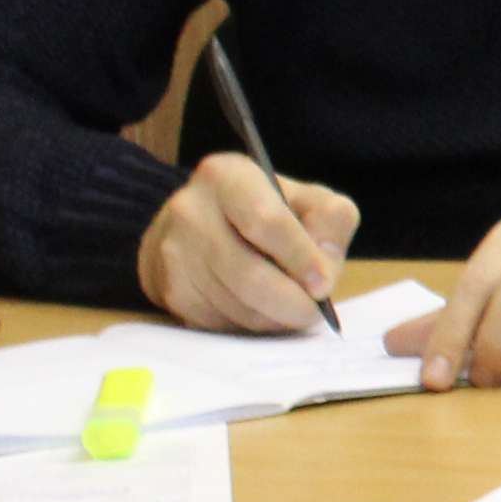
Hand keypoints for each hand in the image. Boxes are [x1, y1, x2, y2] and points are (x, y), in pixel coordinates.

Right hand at [139, 153, 360, 332]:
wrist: (195, 227)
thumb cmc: (264, 211)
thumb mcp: (305, 199)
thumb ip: (331, 221)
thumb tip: (324, 269)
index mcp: (227, 177)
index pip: (266, 223)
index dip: (300, 259)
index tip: (322, 287)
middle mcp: (190, 210)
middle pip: (249, 275)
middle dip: (291, 302)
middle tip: (313, 310)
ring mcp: (174, 252)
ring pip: (236, 306)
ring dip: (273, 317)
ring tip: (289, 306)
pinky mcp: (169, 289)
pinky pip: (219, 322)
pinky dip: (249, 324)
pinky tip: (259, 308)